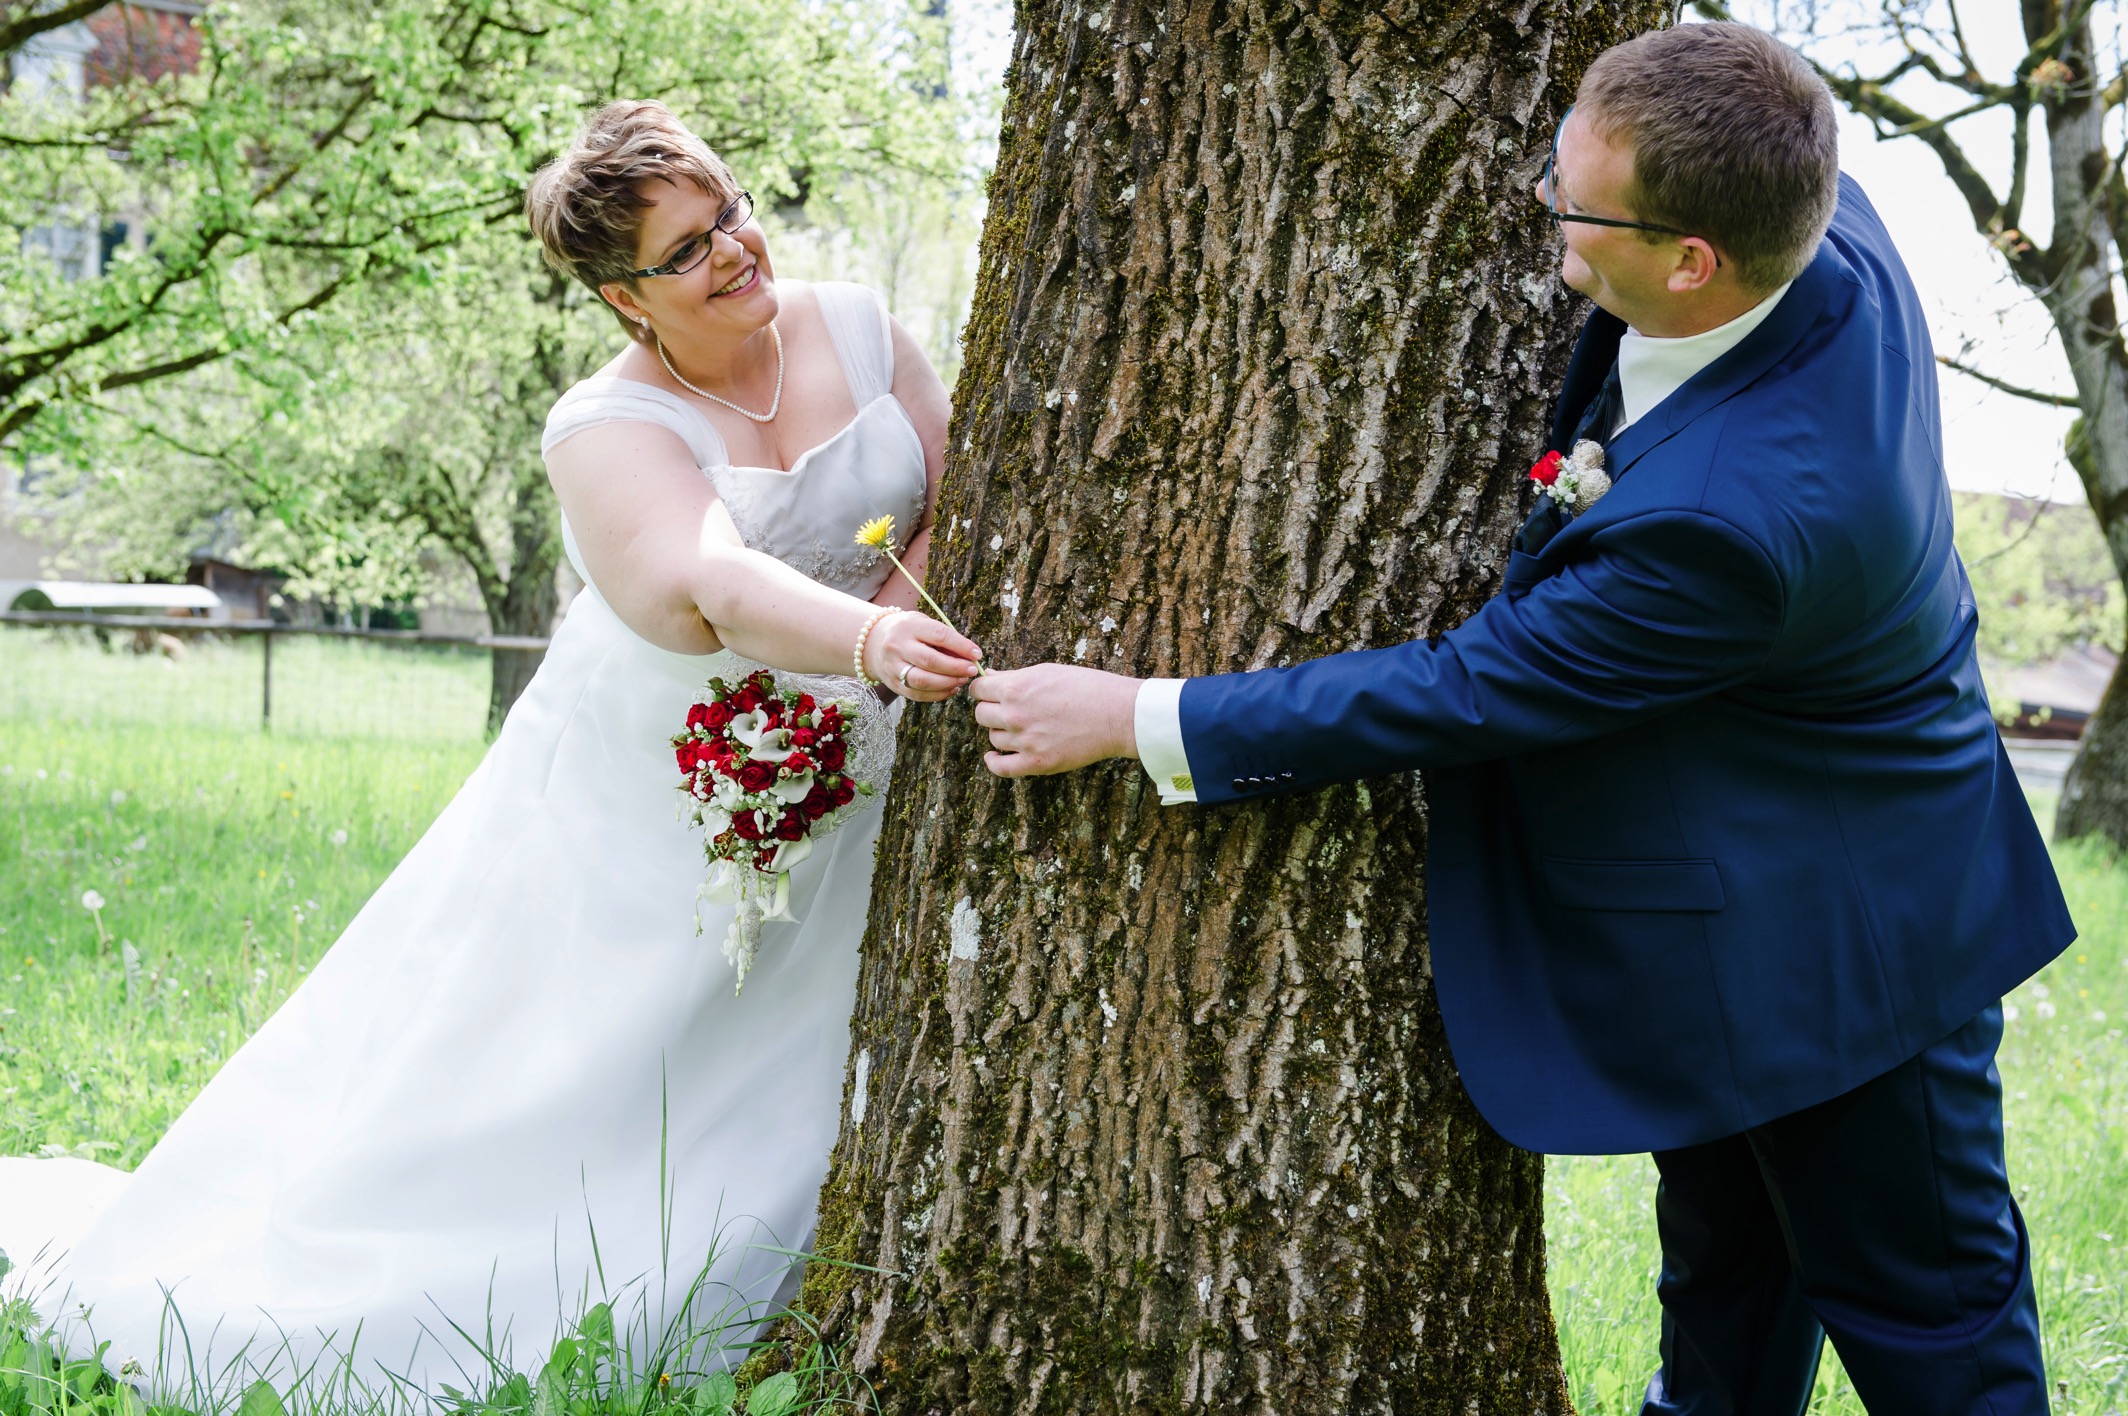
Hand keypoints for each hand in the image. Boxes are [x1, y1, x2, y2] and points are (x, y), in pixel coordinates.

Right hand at [866, 611, 982, 701]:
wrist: (874, 642)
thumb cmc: (909, 632)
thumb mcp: (924, 625)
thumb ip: (945, 639)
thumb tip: (970, 657)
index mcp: (908, 626)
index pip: (939, 635)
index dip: (961, 646)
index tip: (977, 654)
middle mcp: (897, 646)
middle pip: (929, 661)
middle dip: (955, 668)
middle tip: (972, 670)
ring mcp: (892, 667)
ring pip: (922, 681)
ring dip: (947, 683)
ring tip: (962, 680)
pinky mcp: (893, 684)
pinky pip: (917, 694)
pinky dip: (938, 695)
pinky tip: (951, 689)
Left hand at [969, 665, 1139, 776]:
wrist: (1117, 715)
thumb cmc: (1086, 687)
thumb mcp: (1047, 672)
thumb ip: (1014, 677)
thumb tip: (987, 677)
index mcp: (1016, 688)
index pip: (978, 690)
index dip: (983, 690)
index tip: (990, 694)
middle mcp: (1015, 715)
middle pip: (981, 715)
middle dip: (991, 710)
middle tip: (1007, 711)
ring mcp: (1025, 741)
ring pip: (993, 739)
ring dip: (1002, 733)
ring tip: (1020, 728)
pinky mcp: (1037, 762)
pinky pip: (1001, 768)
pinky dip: (994, 762)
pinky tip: (994, 756)